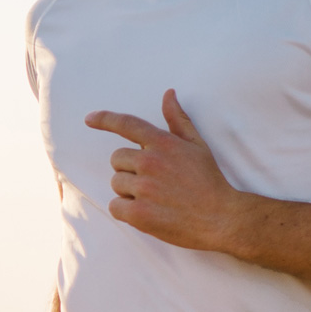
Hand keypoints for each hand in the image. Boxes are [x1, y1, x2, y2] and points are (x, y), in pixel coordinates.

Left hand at [87, 87, 243, 251]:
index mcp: (163, 143)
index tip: (89, 119)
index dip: (105, 119)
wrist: (221, 218)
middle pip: (117, 159)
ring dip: (128, 192)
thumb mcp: (197, 145)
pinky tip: (146, 213)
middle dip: (129, 170)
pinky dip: (125, 212)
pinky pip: (115, 207)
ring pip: (116, 183)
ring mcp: (144, 189)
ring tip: (154, 199)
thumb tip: (168, 93)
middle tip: (153, 182)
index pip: (127, 124)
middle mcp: (150, 162)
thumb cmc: (209, 181)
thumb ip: (178, 120)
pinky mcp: (139, 214)